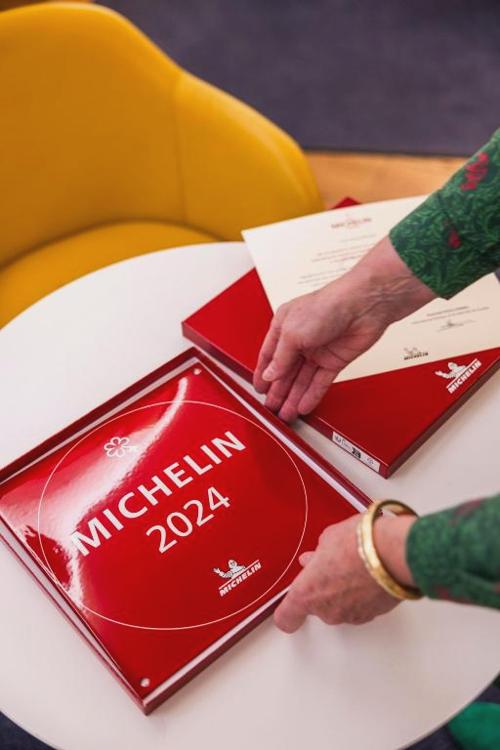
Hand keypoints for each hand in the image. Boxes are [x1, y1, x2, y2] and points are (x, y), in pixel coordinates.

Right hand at [254, 236, 435, 421]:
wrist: (362, 306)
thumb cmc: (327, 306)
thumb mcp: (292, 333)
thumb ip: (280, 357)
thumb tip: (271, 374)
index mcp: (284, 327)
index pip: (269, 355)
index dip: (263, 373)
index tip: (258, 389)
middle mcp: (300, 339)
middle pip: (285, 371)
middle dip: (278, 391)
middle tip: (271, 408)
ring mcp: (318, 351)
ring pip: (302, 380)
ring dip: (293, 397)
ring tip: (286, 414)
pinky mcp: (334, 361)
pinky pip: (320, 382)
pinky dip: (311, 395)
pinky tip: (303, 406)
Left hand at [274, 513, 416, 632]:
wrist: (394, 552)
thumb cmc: (360, 543)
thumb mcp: (329, 538)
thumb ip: (318, 555)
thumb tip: (317, 557)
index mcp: (307, 592)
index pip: (286, 617)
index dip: (287, 613)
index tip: (288, 608)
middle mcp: (327, 610)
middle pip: (316, 606)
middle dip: (323, 587)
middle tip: (331, 566)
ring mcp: (351, 615)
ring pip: (340, 606)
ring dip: (344, 591)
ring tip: (354, 564)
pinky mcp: (373, 614)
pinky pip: (361, 606)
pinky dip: (363, 594)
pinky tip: (369, 573)